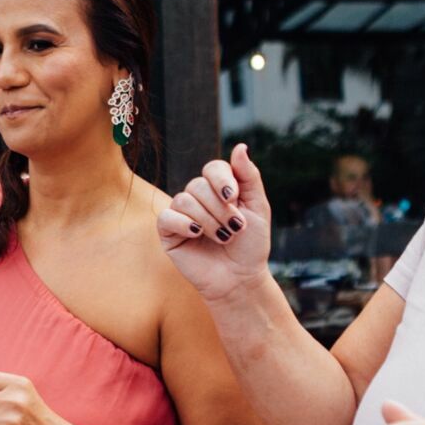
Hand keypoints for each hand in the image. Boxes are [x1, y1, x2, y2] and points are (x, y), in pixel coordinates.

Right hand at [156, 144, 274, 303]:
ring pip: (185, 200)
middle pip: (198, 184)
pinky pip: (167, 217)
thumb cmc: (250, 245)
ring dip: (208, 220)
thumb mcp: (257, 207)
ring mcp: (181, 214)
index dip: (222, 180)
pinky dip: (184, 224)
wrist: (240, 279)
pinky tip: (197, 234)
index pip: (213, 168)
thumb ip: (249, 177)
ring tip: (222, 238)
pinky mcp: (168, 233)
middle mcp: (198, 198)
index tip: (234, 198)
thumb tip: (240, 146)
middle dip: (220, 208)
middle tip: (234, 229)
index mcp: (218, 189)